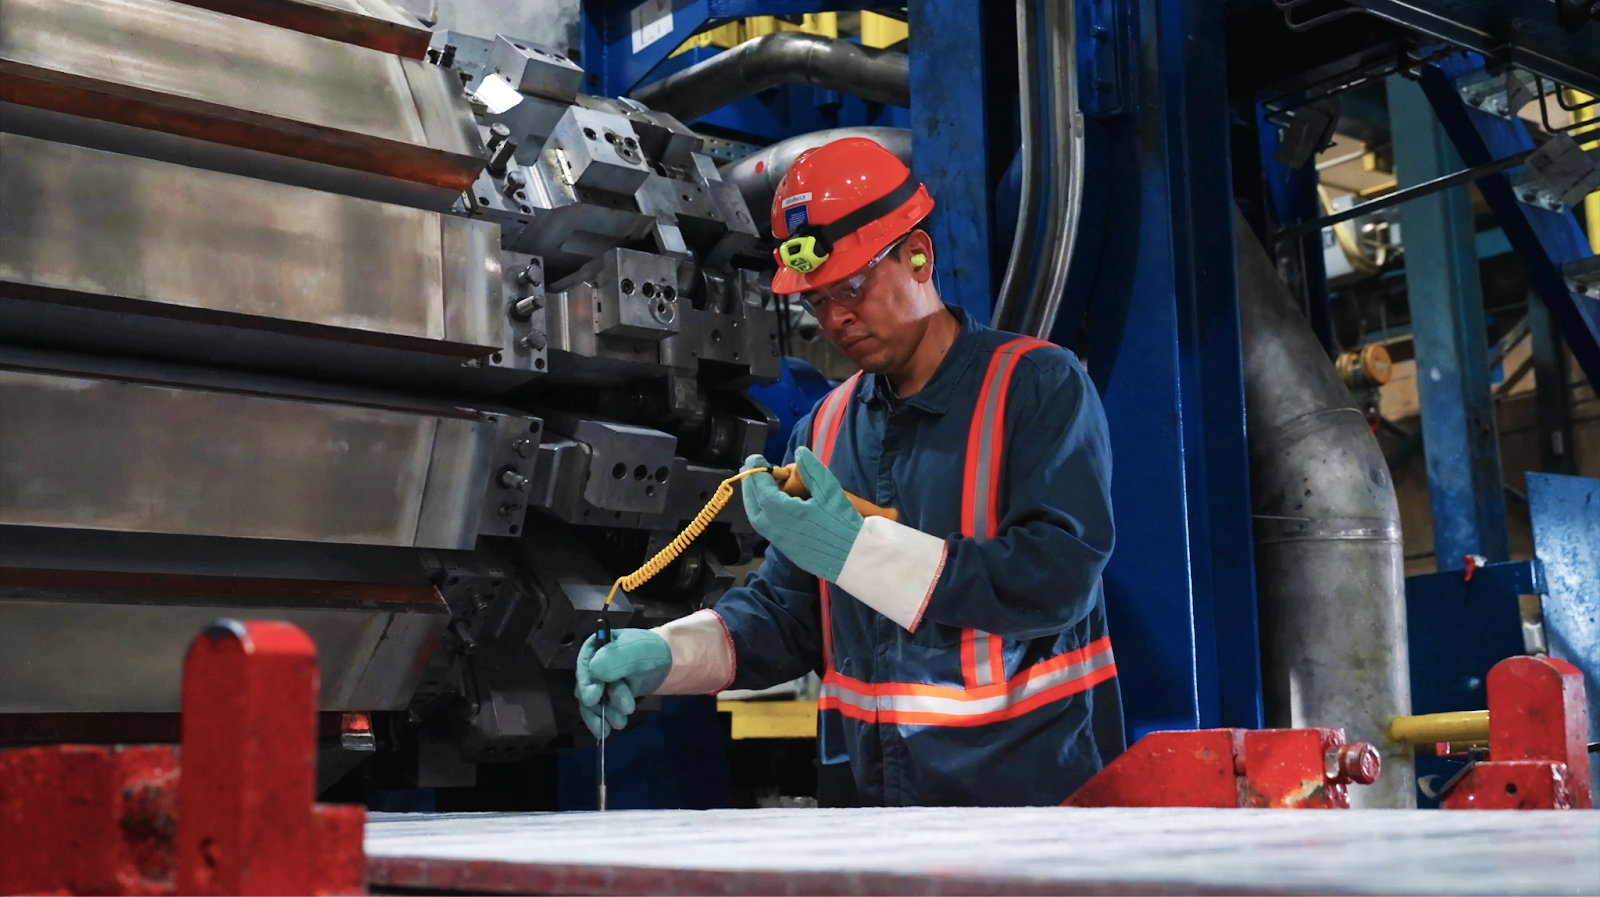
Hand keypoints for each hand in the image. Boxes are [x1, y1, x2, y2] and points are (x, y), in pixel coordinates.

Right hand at [573, 628, 671, 738]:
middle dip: (600, 703)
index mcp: (594, 647)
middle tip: (620, 712)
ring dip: (604, 714)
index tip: (593, 699)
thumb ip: (614, 659)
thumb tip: (594, 671)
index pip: (583, 666)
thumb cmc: (649, 652)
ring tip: (620, 723)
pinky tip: (608, 730)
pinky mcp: (605, 697)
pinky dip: (603, 720)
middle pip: (586, 687)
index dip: (585, 684)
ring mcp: (598, 682)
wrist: (665, 664)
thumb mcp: (634, 652)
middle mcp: (591, 665)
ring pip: (592, 703)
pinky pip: (599, 710)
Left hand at [741, 447, 863, 581]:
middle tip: (751, 469)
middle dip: (750, 485)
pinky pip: (765, 529)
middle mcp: (777, 528)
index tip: (755, 458)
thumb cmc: (843, 522)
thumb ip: (812, 470)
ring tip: (757, 485)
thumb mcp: (830, 491)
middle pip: (753, 505)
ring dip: (753, 500)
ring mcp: (780, 541)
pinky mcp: (786, 549)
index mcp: (786, 513)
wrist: (853, 557)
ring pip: (756, 519)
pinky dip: (761, 513)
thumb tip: (799, 451)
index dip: (756, 472)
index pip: (762, 489)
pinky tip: (769, 505)